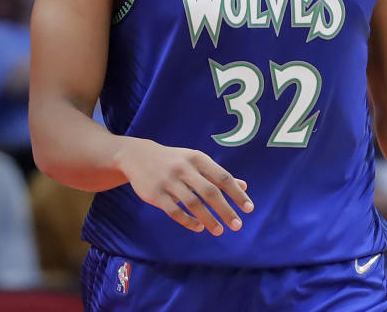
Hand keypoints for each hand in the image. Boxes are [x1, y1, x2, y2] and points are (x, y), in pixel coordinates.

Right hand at [115, 138, 252, 235]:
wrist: (138, 156)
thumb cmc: (174, 160)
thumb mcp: (196, 161)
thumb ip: (218, 175)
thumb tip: (243, 186)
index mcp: (197, 158)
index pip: (222, 177)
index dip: (236, 194)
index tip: (249, 209)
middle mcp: (184, 168)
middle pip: (209, 192)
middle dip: (225, 210)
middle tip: (237, 225)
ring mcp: (169, 181)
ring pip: (192, 203)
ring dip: (208, 219)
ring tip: (219, 231)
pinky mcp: (155, 194)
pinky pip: (174, 211)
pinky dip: (188, 221)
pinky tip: (199, 228)